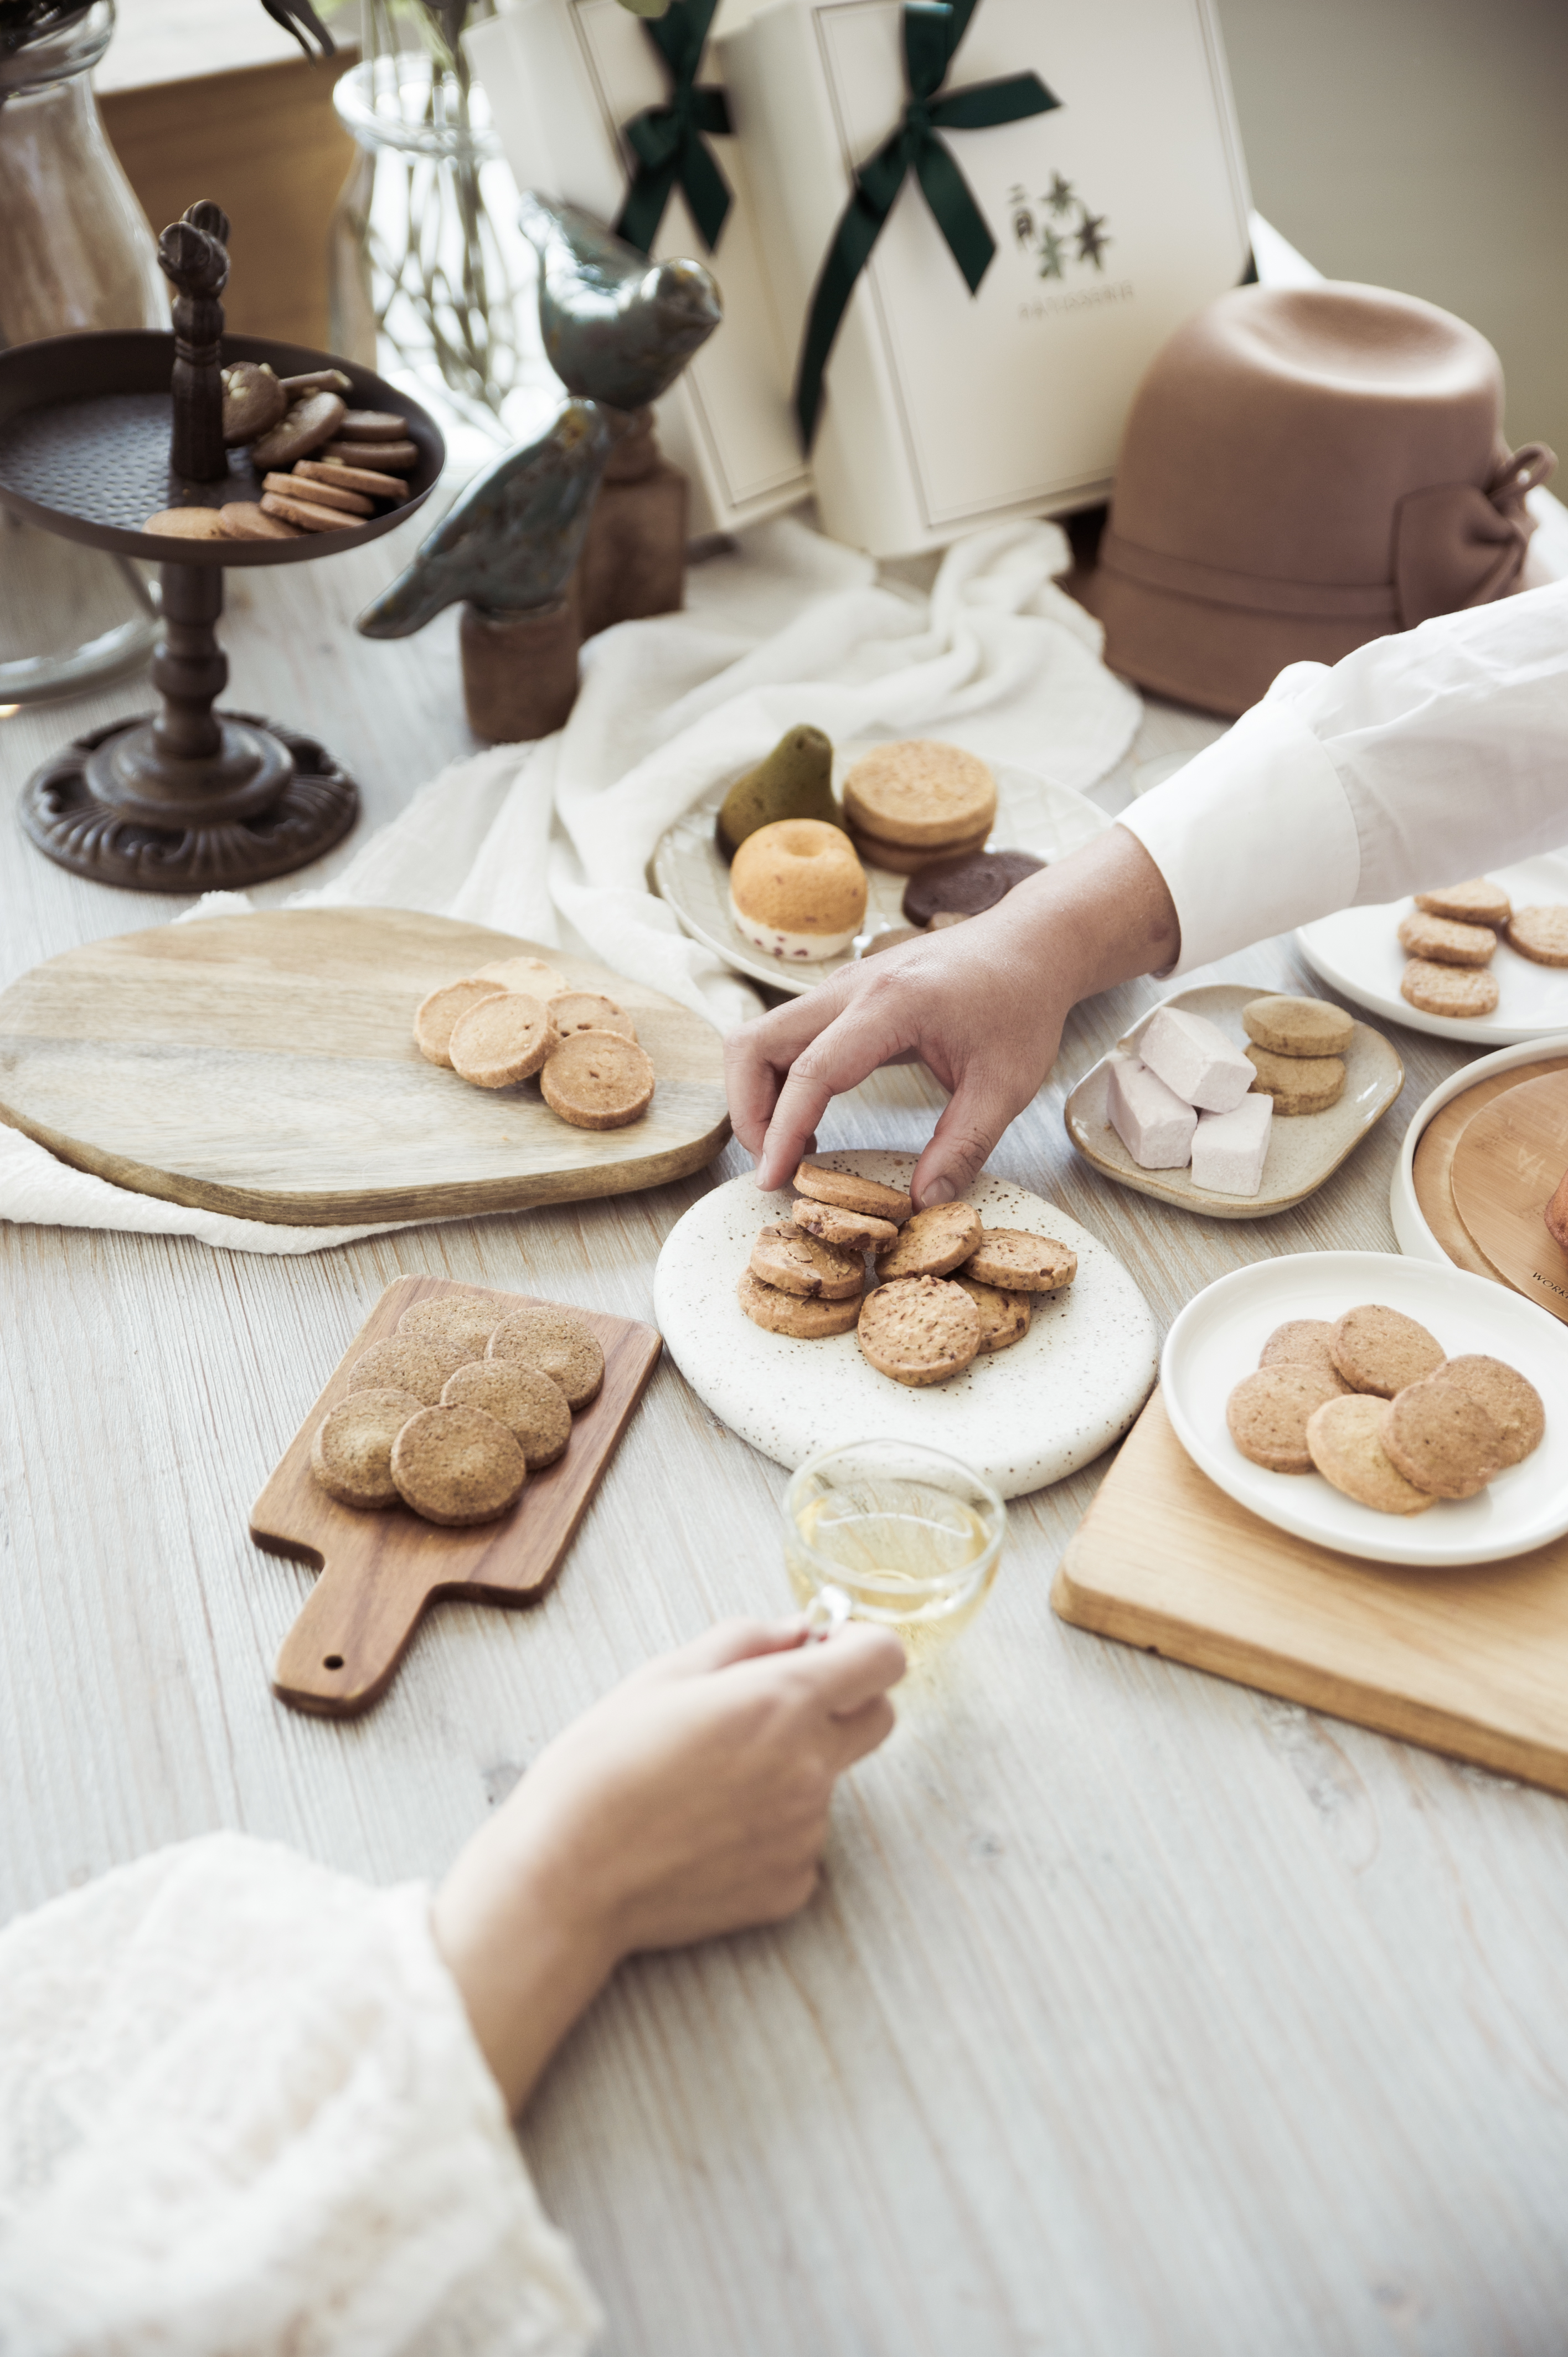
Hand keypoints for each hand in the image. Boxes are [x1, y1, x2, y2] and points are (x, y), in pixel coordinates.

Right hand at [434, 1618, 904, 2109]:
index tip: (828, 1649)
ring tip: (707, 1782)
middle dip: (844, 1702)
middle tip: (774, 1707)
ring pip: (829, 1782)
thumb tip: (798, 1632)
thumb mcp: (663, 1675)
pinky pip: (801, 1841)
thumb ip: (745, 1640)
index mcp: (782, 1702)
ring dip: (792, 1769)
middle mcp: (809, 1767)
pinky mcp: (790, 1887)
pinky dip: (770, 1830)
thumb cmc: (601, 1768)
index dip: (860, 1647)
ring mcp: (805, 1833)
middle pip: (877, 1719)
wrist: (567, 1876)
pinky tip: (708, 1831)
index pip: (884, 1658)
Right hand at [725, 825, 1180, 1207]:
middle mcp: (852, 987)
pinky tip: (811, 1119)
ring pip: (760, 1036)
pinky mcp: (841, 994)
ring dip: (758, 1095)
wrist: (1030, 942)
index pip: (812, 1071)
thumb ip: (963, 1147)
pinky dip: (777, 1079)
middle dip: (749, 1112)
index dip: (783, 1131)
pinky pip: (784, 1035)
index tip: (773, 1181)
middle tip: (775, 1165)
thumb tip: (922, 1202)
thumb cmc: (1022, 1005)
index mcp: (892, 1004)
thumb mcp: (1006, 1085)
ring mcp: (840, 986)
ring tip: (793, 1147)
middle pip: (754, 1043)